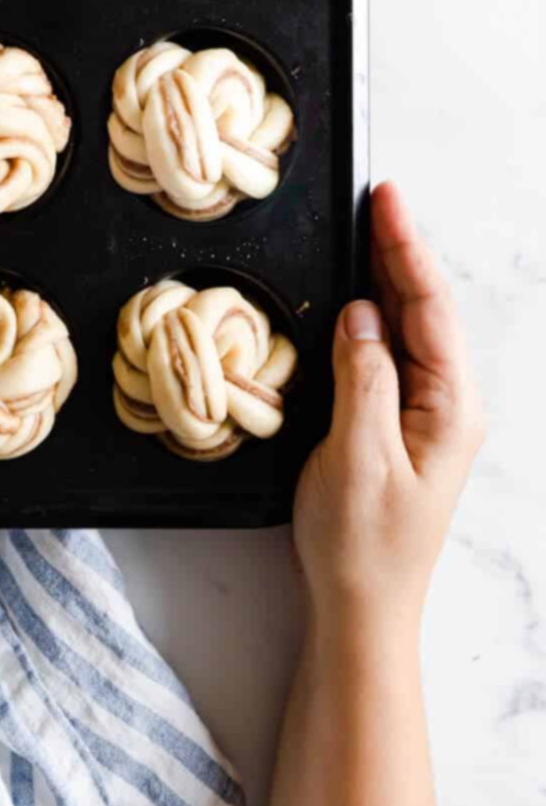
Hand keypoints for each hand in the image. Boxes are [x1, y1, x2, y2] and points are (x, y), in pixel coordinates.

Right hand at [293, 181, 483, 638]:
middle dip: (400, 249)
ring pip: (411, 328)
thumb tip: (361, 316)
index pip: (428, 308)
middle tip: (374, 196)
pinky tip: (359, 297)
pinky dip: (376, 314)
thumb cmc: (362, 544)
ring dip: (389, 277)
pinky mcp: (401, 426)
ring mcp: (426, 415)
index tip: (386, 199)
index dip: (405, 247)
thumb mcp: (357, 458)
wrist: (363, 609)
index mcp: (448, 407)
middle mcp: (447, 404)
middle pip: (426, 309)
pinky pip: (393, 353)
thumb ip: (362, 380)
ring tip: (367, 228)